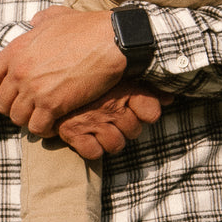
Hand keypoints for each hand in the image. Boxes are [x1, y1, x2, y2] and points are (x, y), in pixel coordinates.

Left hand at [0, 8, 127, 137]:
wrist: (110, 41)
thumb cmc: (87, 27)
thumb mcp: (57, 16)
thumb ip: (40, 21)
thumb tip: (34, 22)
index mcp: (16, 51)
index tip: (11, 91)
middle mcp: (20, 71)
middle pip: (1, 103)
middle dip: (14, 107)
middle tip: (30, 107)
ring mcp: (34, 89)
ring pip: (17, 118)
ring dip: (29, 120)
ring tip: (43, 117)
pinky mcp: (52, 105)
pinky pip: (37, 127)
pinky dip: (44, 129)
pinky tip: (55, 123)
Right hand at [55, 82, 171, 159]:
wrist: (50, 72)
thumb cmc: (85, 68)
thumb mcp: (120, 75)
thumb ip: (146, 90)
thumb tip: (171, 99)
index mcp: (122, 89)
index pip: (152, 113)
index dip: (146, 114)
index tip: (136, 110)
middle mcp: (109, 107)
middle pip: (134, 131)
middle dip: (127, 128)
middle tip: (114, 120)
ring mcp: (91, 121)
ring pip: (116, 145)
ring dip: (112, 141)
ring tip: (103, 131)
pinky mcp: (72, 132)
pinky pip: (93, 152)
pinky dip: (92, 149)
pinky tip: (88, 138)